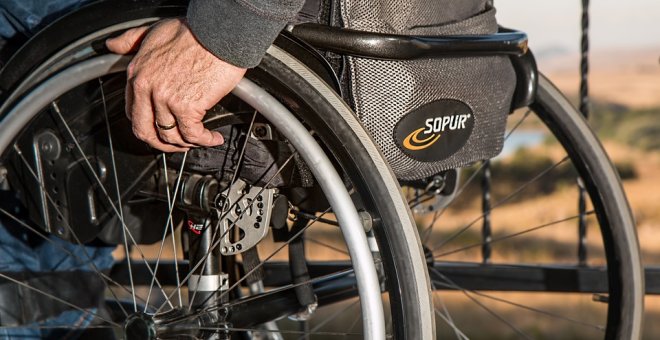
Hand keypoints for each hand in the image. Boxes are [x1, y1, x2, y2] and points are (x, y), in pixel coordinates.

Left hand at [106, 18, 245, 151]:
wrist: (218, 32)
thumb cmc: (193, 31)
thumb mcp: (153, 30)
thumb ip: (131, 40)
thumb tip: (113, 45)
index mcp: (137, 73)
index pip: (133, 112)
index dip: (148, 125)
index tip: (161, 127)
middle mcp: (147, 88)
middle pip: (146, 131)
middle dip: (162, 144)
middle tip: (178, 144)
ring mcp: (166, 99)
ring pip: (170, 137)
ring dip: (187, 144)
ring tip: (200, 140)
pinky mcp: (187, 106)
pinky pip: (193, 135)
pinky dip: (205, 141)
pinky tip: (214, 137)